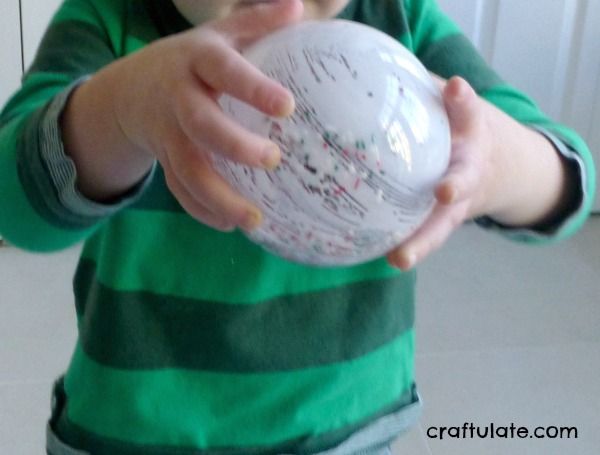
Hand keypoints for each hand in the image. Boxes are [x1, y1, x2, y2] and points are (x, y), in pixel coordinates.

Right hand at [111, 0, 302, 230]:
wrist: (130, 90)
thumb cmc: (190, 62)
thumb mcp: (218, 35)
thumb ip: (256, 22)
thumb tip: (300, 8)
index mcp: (198, 61)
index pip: (225, 71)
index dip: (252, 89)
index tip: (287, 107)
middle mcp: (179, 99)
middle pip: (202, 126)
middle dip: (235, 146)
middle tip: (273, 160)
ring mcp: (169, 135)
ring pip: (188, 170)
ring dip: (219, 198)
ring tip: (254, 220)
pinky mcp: (165, 161)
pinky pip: (180, 190)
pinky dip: (203, 211)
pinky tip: (232, 226)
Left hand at [387, 76, 494, 269]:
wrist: (501, 168)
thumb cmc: (464, 131)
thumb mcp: (455, 109)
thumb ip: (427, 94)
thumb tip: (374, 74)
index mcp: (471, 135)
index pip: (470, 112)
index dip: (463, 102)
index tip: (455, 89)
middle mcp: (468, 170)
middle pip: (464, 180)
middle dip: (457, 184)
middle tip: (446, 190)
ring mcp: (457, 203)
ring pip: (442, 225)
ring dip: (422, 242)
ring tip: (399, 259)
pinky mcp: (442, 223)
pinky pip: (425, 238)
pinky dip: (408, 250)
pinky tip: (380, 258)